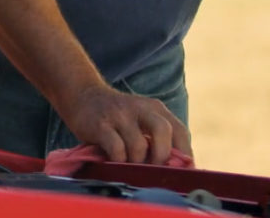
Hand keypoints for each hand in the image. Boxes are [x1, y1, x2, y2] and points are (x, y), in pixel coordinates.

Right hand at [62, 84, 191, 164]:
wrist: (84, 95)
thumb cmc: (118, 118)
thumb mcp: (141, 119)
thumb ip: (157, 138)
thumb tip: (176, 168)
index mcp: (156, 109)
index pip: (180, 131)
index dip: (185, 155)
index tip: (183, 174)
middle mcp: (142, 109)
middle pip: (163, 131)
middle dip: (161, 157)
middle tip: (153, 172)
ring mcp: (121, 116)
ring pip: (139, 145)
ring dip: (136, 163)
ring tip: (130, 167)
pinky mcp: (101, 125)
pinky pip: (116, 148)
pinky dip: (118, 161)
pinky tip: (114, 163)